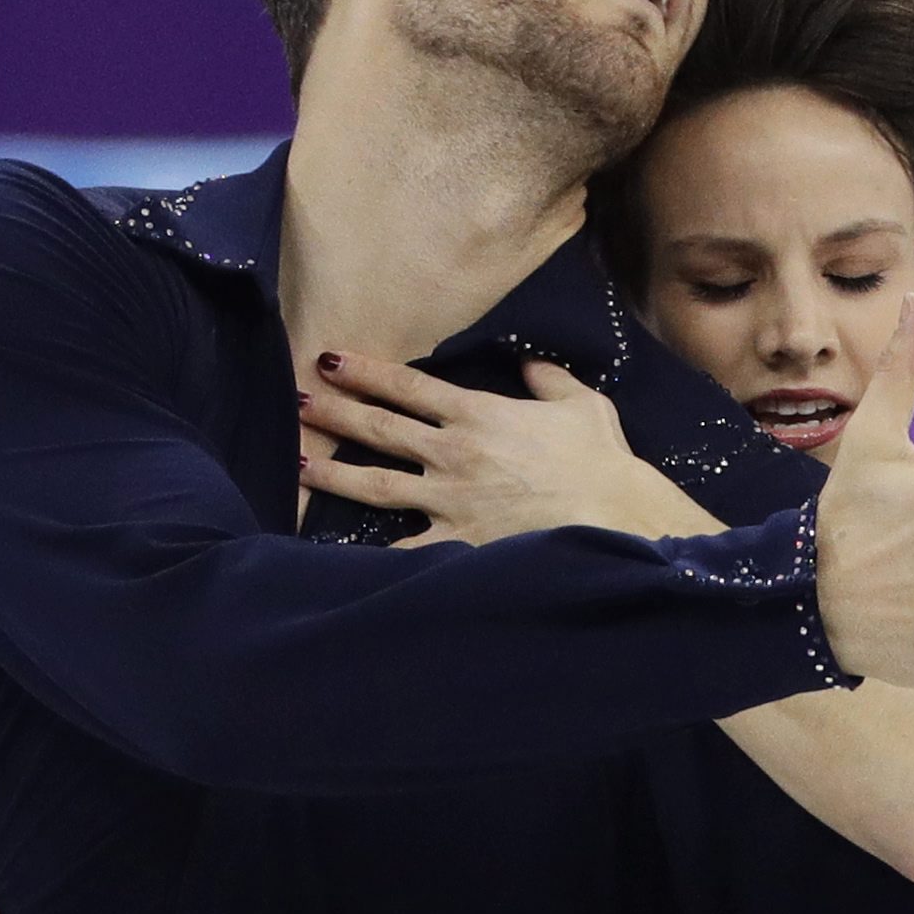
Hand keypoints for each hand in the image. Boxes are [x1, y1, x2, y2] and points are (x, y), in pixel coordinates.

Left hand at [298, 354, 712, 546]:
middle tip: (297, 400)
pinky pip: (407, 551)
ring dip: (334, 472)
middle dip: (334, 412)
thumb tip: (530, 364)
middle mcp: (452, 454)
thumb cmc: (602, 462)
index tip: (329, 359)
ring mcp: (450, 501)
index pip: (407, 386)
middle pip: (379, 428)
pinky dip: (373, 554)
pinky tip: (339, 553)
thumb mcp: (583, 405)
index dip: (365, 370)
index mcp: (478, 414)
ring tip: (299, 464)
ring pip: (377, 485)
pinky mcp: (459, 543)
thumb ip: (549, 381)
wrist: (616, 519)